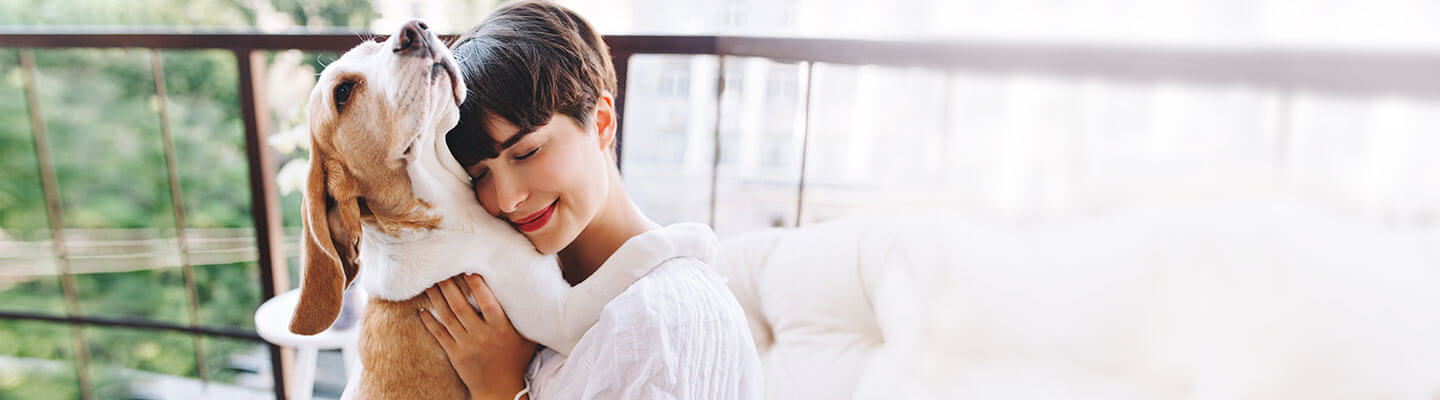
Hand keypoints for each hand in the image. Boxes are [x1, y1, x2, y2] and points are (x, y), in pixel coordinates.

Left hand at [418, 273, 537, 399]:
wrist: (500, 390)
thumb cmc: (516, 362)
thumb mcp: (528, 340)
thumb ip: (528, 320)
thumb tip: (538, 297)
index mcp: (501, 329)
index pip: (487, 303)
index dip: (477, 286)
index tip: (469, 270)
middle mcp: (482, 335)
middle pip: (461, 306)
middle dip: (449, 286)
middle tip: (440, 269)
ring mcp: (466, 345)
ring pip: (448, 317)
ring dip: (437, 299)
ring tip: (429, 283)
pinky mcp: (455, 354)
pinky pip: (439, 335)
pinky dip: (430, 322)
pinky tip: (422, 310)